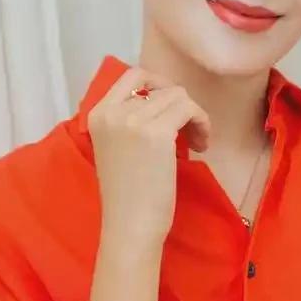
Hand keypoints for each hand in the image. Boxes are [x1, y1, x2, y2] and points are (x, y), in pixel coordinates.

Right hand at [87, 66, 210, 247]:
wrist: (129, 226)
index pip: (132, 75)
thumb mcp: (117, 146)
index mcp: (97, 114)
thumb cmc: (126, 194)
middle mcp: (112, 112)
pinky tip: (201, 146)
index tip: (172, 108)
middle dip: (181, 105)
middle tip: (189, 130)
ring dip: (194, 116)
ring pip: (178, 96)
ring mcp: (134, 120)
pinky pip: (189, 109)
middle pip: (161, 86)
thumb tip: (164, 97)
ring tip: (197, 142)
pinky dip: (202, 122)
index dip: (159, 85)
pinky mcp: (157, 133)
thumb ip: (129, 120)